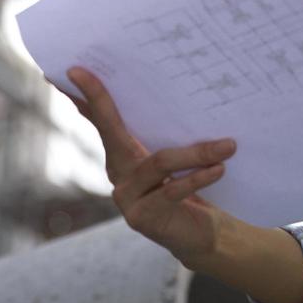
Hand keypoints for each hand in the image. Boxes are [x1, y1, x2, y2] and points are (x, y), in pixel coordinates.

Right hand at [56, 67, 236, 263]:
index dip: (88, 95)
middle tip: (87, 73)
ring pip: (158, 162)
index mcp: (122, 152)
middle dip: (101, 100)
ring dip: (195, 154)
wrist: (204, 234)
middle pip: (112, 130)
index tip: (74, 68)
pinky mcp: (141, 218)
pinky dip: (197, 178)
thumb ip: (170, 131)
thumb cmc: (191, 185)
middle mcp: (118, 172)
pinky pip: (172, 190)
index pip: (101, 119)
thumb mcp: (179, 154)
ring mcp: (126, 197)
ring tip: (228, 146)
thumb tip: (184, 87)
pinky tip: (218, 169)